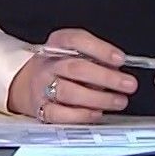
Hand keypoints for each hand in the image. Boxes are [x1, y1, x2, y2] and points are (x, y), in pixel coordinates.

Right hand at [6, 28, 136, 122]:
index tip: (120, 59)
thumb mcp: (73, 53)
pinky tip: (97, 113)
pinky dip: (81, 115)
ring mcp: (42, 87)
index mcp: (56, 45)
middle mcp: (47, 64)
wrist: (26, 84)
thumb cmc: (58, 68)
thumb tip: (118, 69)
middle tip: (128, 84)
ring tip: (119, 101)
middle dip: (106, 77)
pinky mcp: (41, 109)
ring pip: (69, 92)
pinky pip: (60, 114)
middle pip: (76, 68)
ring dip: (99, 98)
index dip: (100, 49)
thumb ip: (95, 58)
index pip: (76, 40)